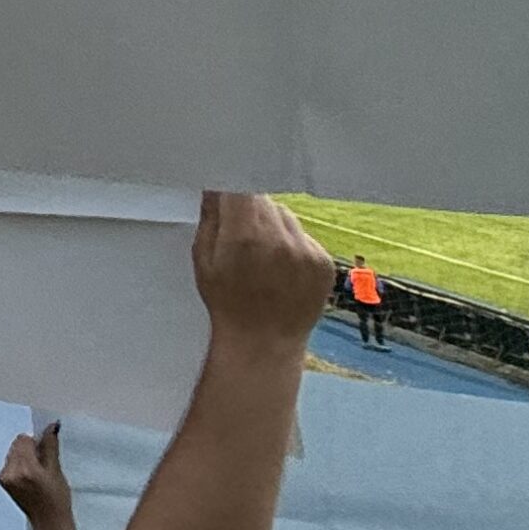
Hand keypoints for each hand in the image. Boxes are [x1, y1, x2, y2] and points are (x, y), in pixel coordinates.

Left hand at [0, 427, 74, 529]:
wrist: (48, 522)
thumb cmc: (57, 498)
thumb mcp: (57, 470)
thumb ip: (50, 446)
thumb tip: (51, 426)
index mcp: (26, 469)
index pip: (23, 439)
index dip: (36, 443)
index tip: (45, 453)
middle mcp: (11, 472)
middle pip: (16, 444)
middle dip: (29, 449)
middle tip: (42, 464)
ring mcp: (5, 478)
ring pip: (12, 452)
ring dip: (23, 456)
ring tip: (36, 473)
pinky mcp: (2, 481)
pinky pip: (9, 462)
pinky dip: (18, 465)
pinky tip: (29, 478)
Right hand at [192, 192, 332, 347]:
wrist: (264, 344)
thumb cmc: (226, 303)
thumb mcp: (204, 261)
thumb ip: (210, 219)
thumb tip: (216, 186)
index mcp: (244, 236)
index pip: (242, 187)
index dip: (233, 188)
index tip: (227, 195)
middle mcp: (280, 238)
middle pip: (265, 200)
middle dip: (251, 210)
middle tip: (241, 234)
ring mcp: (306, 250)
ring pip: (287, 217)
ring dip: (274, 226)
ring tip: (263, 256)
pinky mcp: (324, 261)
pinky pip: (305, 237)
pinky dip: (293, 245)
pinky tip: (282, 269)